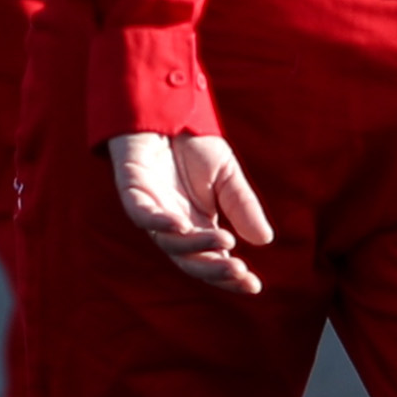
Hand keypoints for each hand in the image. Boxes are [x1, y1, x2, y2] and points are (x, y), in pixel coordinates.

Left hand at [110, 130, 271, 297]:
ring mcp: (151, 210)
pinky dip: (159, 222)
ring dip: (195, 246)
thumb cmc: (194, 146)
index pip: (212, 260)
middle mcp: (173, 225)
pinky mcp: (132, 190)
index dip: (230, 276)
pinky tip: (181, 225)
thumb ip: (242, 206)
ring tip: (225, 242)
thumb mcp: (228, 176)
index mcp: (197, 226)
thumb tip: (264, 241)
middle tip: (239, 272)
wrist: (168, 110)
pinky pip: (141, 214)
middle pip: (189, 260)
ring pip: (169, 242)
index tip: (254, 286)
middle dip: (213, 270)